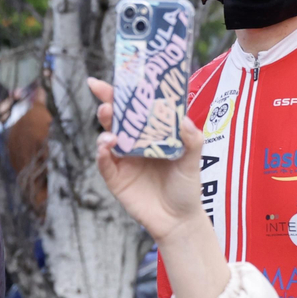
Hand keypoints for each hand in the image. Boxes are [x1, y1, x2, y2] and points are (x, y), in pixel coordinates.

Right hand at [89, 77, 229, 297]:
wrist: (179, 220)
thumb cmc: (186, 187)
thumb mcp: (194, 160)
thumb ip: (192, 139)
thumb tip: (183, 120)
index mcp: (151, 133)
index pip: (136, 108)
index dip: (124, 93)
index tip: (115, 77)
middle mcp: (134, 143)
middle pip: (117, 118)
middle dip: (109, 104)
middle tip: (107, 98)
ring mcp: (123, 160)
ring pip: (107, 137)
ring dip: (106, 127)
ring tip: (110, 121)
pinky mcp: (116, 178)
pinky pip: (105, 163)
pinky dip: (102, 152)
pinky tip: (107, 145)